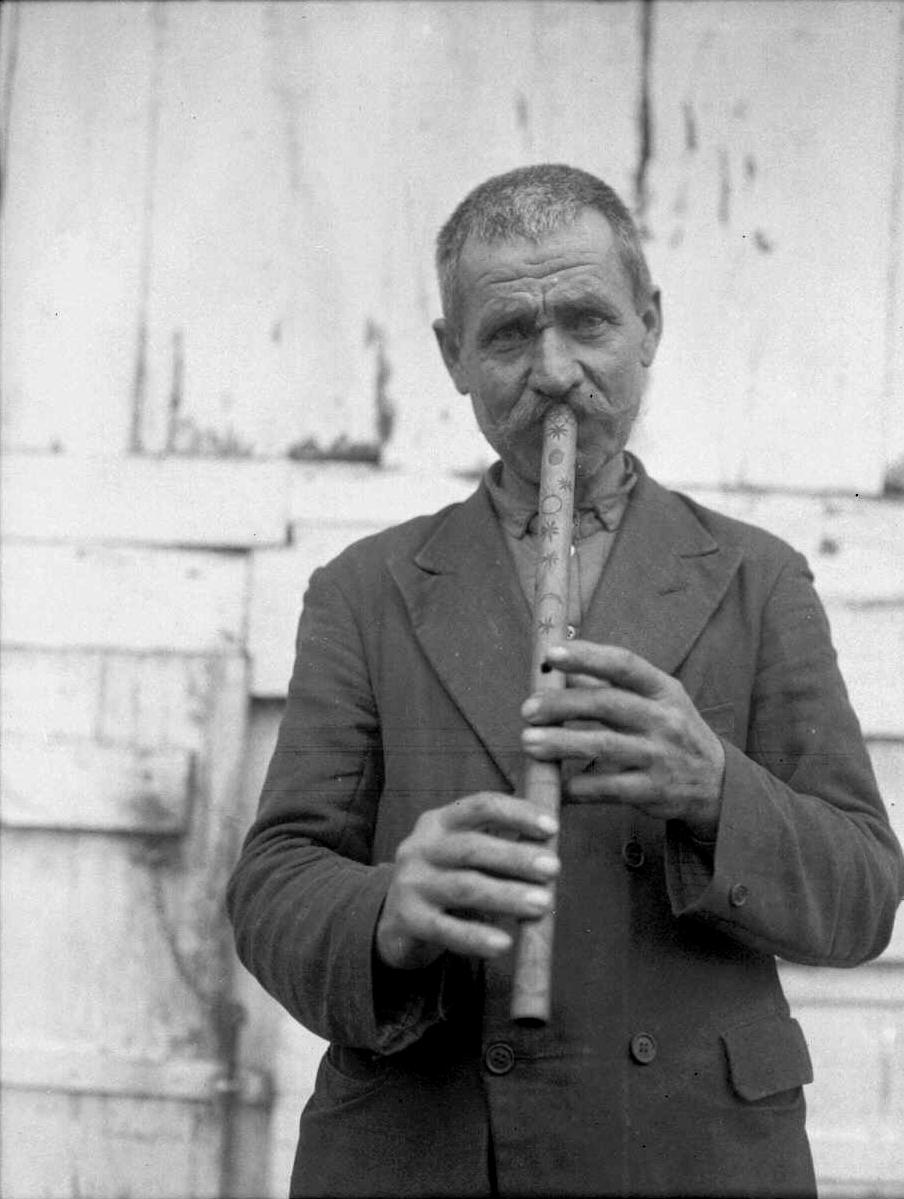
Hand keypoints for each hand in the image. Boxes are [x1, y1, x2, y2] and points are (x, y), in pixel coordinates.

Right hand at [375, 792, 559, 969]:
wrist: (395, 922)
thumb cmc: (446, 881)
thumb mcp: (465, 856)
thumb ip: (501, 850)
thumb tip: (550, 852)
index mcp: (439, 823)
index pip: (479, 807)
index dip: (517, 814)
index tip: (552, 827)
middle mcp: (421, 847)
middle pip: (472, 847)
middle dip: (516, 856)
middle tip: (554, 868)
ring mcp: (411, 883)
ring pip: (464, 887)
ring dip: (506, 894)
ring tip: (542, 903)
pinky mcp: (408, 920)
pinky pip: (446, 929)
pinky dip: (476, 937)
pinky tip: (503, 944)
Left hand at [521, 642, 724, 837]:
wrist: (716, 783)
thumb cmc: (672, 731)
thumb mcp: (655, 700)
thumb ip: (610, 684)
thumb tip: (562, 665)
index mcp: (662, 689)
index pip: (624, 664)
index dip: (587, 656)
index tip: (551, 654)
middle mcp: (664, 719)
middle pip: (607, 704)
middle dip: (562, 704)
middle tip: (527, 710)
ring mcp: (660, 756)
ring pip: (604, 746)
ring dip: (561, 744)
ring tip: (528, 742)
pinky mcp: (653, 790)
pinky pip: (608, 788)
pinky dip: (577, 787)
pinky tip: (555, 784)